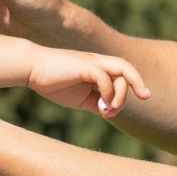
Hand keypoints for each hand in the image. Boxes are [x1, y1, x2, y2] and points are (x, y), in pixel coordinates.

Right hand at [28, 47, 150, 116]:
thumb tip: (109, 112)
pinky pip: (105, 78)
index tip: (145, 96)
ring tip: (108, 110)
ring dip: (121, 95)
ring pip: (121, 72)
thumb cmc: (52, 83)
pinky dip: (108, 93)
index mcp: (98, 69)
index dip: (136, 84)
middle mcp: (99, 63)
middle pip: (127, 70)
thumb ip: (95, 103)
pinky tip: (101, 106)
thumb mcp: (79, 98)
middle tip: (131, 103)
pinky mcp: (85, 66)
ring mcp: (93, 63)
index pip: (123, 73)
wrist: (32, 69)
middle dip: (138, 86)